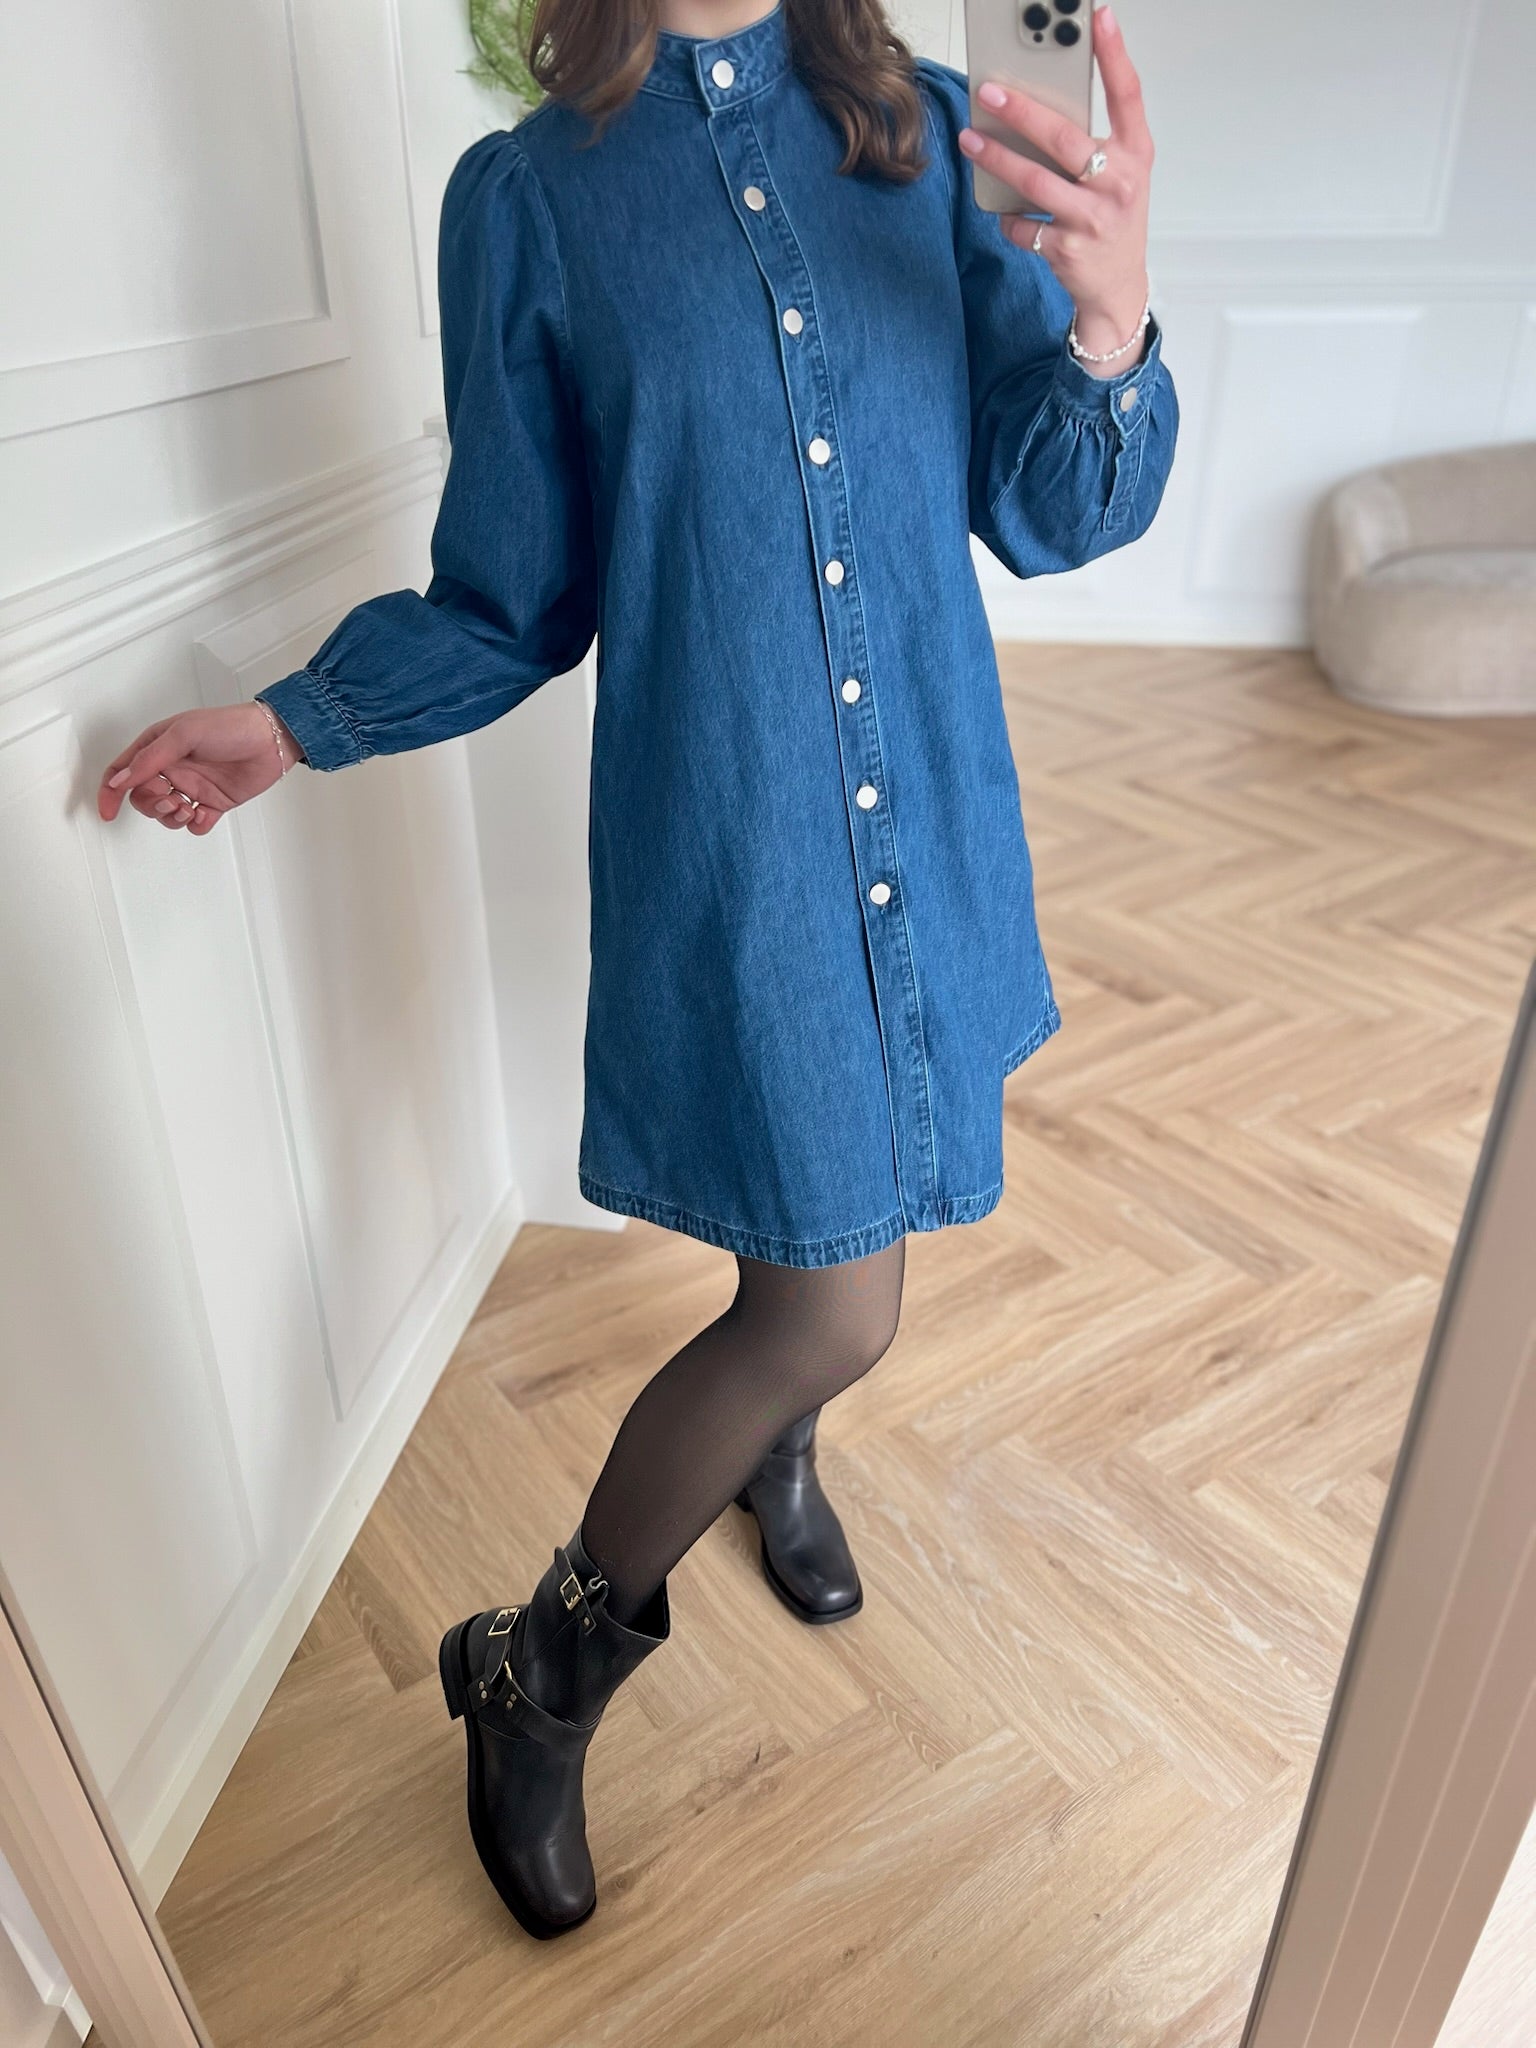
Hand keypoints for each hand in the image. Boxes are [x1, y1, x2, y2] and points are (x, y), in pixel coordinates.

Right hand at [96, 701, 301, 836]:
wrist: (271, 741)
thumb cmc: (230, 726)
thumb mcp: (183, 734)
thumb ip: (149, 759)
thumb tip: (120, 780)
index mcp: (158, 747)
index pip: (123, 772)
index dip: (110, 792)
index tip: (108, 812)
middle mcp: (173, 768)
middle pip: (143, 798)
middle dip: (151, 805)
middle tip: (171, 799)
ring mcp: (193, 786)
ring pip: (166, 814)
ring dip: (171, 816)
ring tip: (187, 807)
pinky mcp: (214, 802)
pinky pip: (195, 824)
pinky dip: (196, 824)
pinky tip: (204, 813)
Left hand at [959, 4, 1152, 372]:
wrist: (1118, 287)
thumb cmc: (1113, 220)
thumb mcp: (1120, 175)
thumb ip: (1093, 141)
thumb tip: (1036, 105)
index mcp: (1136, 154)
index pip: (1128, 95)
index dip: (1114, 54)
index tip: (1098, 17)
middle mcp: (1119, 183)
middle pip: (1063, 137)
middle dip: (1021, 111)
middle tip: (989, 91)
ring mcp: (1093, 218)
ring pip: (1034, 180)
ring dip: (996, 158)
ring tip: (970, 139)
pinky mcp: (1067, 249)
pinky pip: (1023, 224)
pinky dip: (1009, 219)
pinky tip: (1008, 214)